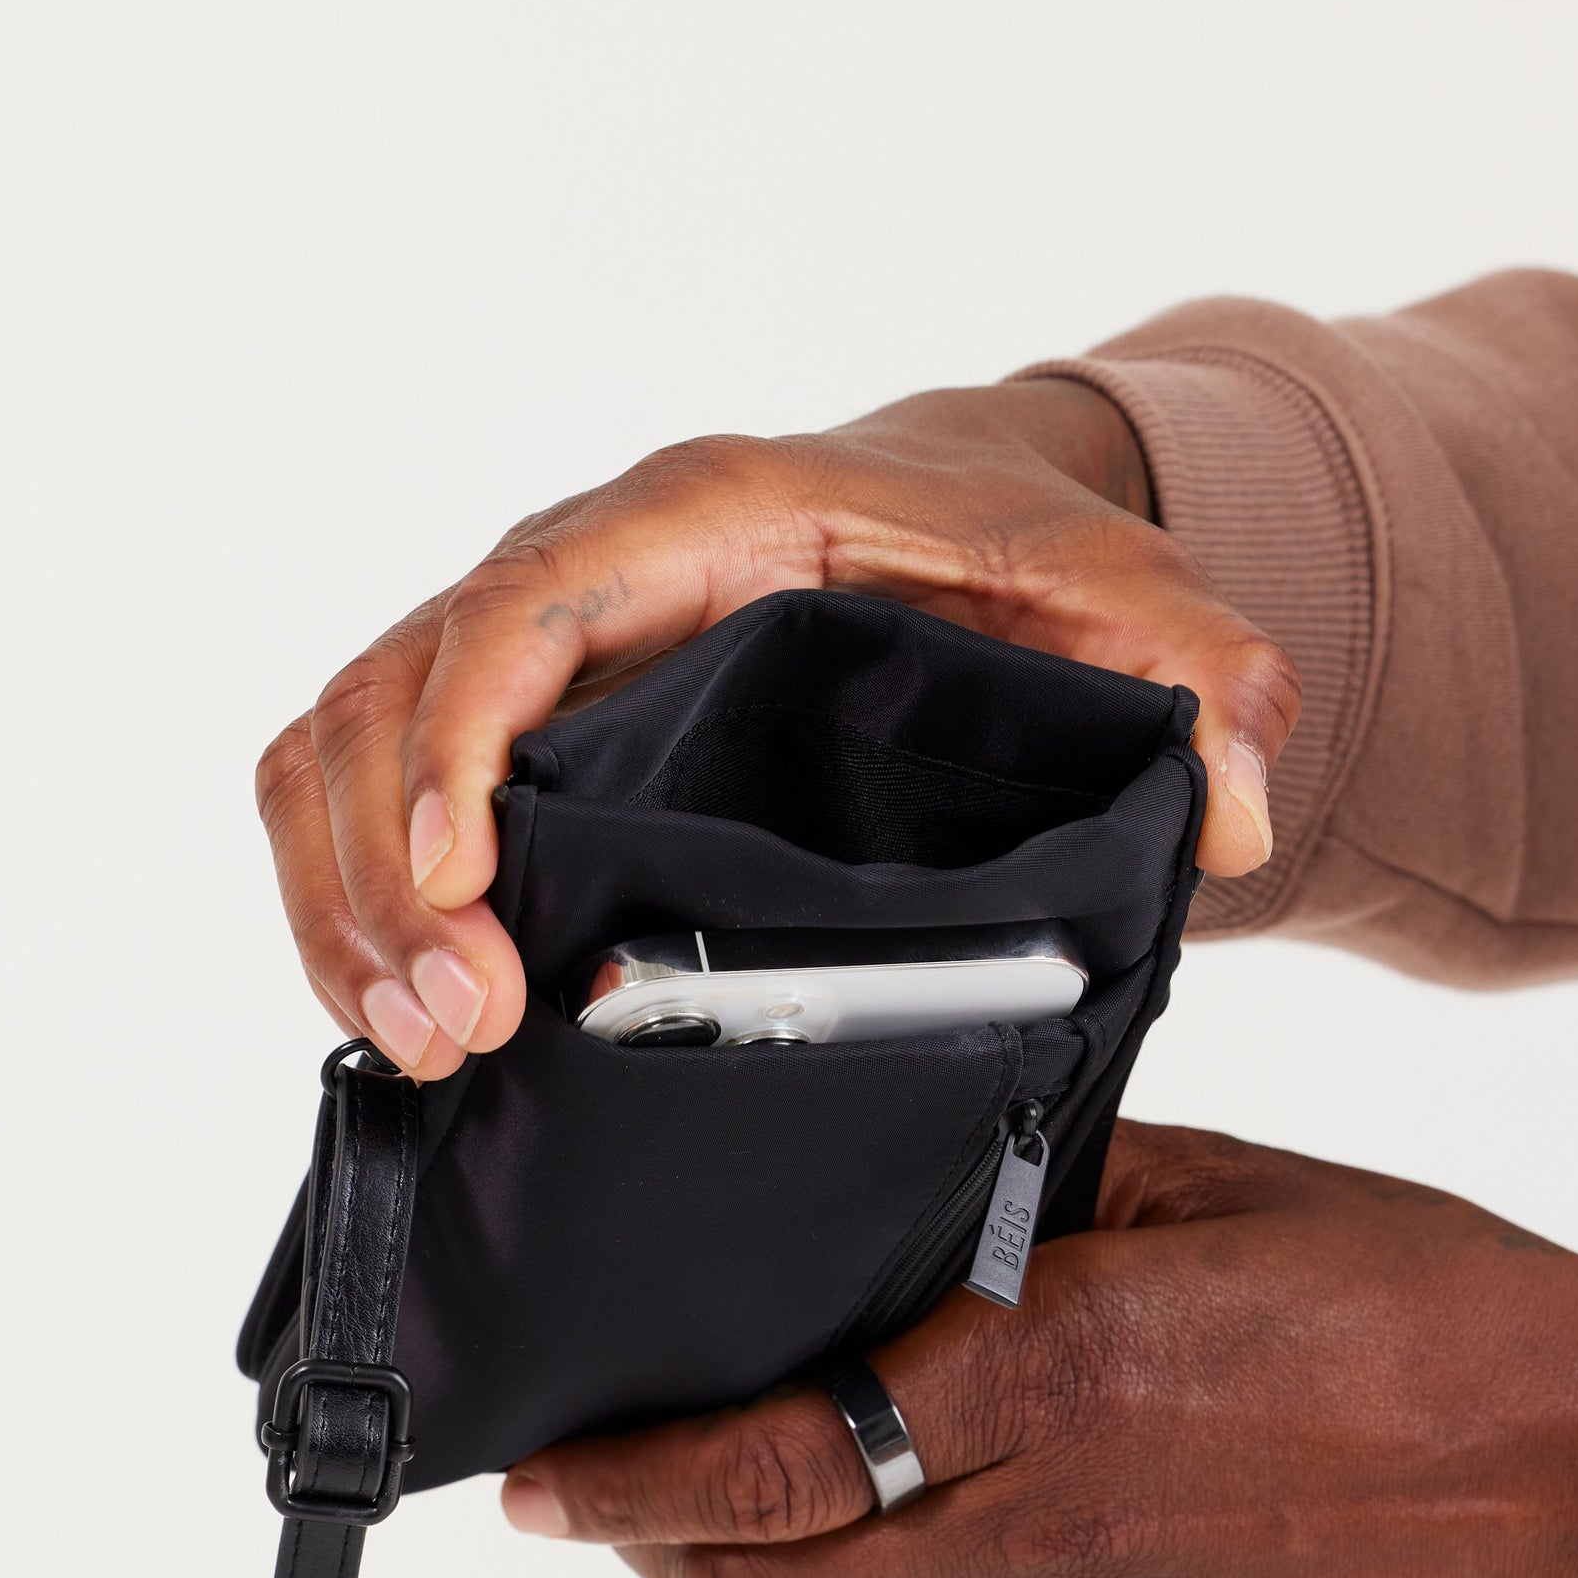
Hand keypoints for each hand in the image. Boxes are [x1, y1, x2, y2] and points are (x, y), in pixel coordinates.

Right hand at [255, 381, 1299, 1075]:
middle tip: (452, 1036)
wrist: (957, 528)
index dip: (459, 737)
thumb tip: (1243, 813)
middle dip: (378, 871)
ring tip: (420, 1057)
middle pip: (384, 695)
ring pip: (334, 753)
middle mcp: (572, 573)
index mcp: (695, 520)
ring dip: (341, 907)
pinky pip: (354, 805)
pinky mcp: (502, 737)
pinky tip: (411, 1029)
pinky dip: (347, 910)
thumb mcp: (1128, 598)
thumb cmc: (1012, 552)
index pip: (522, 607)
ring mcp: (520, 658)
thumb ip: (1203, 676)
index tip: (459, 884)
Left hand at [499, 1120, 1577, 1577]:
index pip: (764, 1462)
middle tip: (610, 1508)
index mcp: (1037, 1376)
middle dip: (660, 1556)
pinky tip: (933, 1570)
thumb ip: (1063, 1187)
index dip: (623, 1489)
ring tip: (766, 1508)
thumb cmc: (1430, 1306)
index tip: (536, 1492)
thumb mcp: (1224, 1186)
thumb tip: (960, 1177)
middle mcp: (1036, 1522)